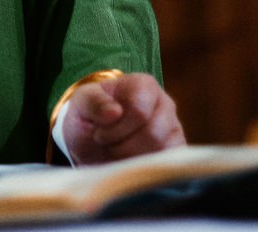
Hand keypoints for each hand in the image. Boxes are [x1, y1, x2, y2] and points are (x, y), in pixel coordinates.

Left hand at [61, 73, 185, 164]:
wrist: (92, 147)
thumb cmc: (88, 120)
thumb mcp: (81, 105)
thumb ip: (93, 102)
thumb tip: (114, 112)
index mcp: (144, 85)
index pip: (139, 110)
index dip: (115, 128)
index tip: (99, 132)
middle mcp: (165, 105)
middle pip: (152, 134)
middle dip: (122, 147)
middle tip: (107, 146)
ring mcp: (174, 130)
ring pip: (160, 153)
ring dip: (131, 160)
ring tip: (117, 154)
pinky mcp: (176, 154)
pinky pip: (168, 168)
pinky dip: (143, 171)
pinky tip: (129, 165)